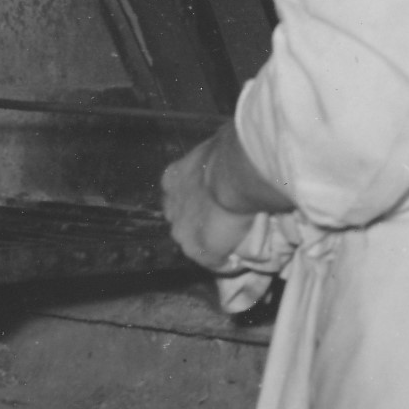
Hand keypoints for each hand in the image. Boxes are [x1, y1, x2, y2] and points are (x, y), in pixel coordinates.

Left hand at [163, 133, 260, 271]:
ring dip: (211, 244)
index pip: (179, 192)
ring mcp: (182, 231)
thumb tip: (233, 149)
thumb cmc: (232, 150)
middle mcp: (171, 206)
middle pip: (182, 219)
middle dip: (199, 221)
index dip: (196, 196)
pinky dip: (225, 264)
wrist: (234, 174)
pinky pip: (214, 262)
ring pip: (195, 242)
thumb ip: (219, 154)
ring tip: (233, 244)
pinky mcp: (200, 251)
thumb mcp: (222, 144)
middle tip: (224, 220)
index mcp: (174, 177)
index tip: (212, 197)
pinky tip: (237, 262)